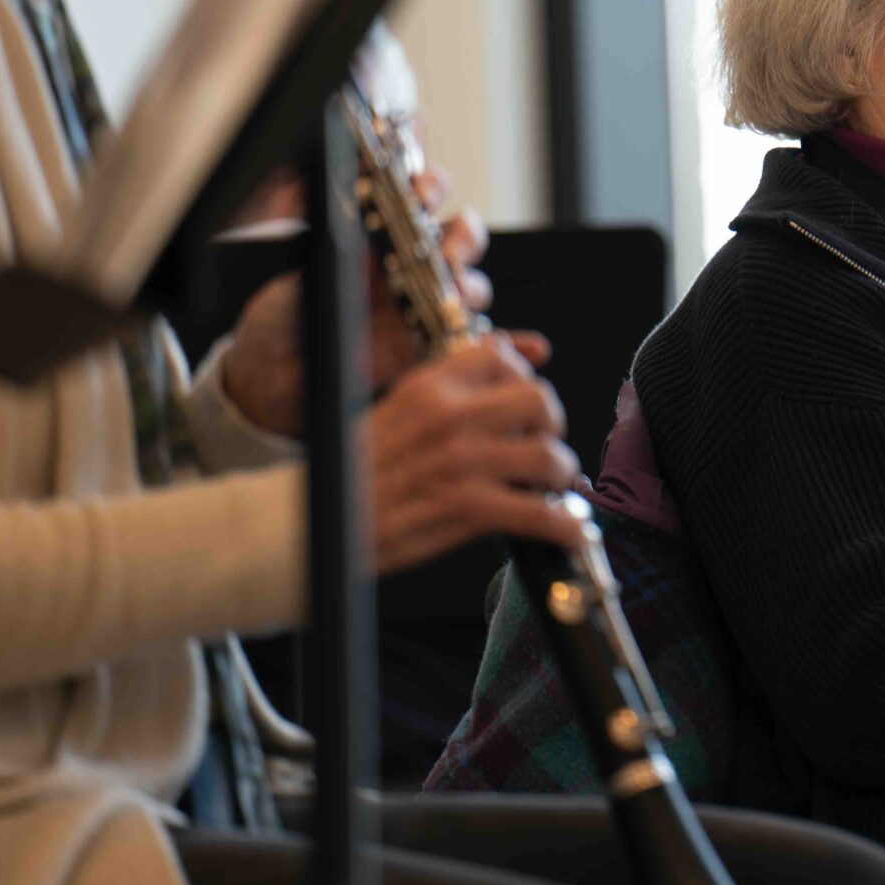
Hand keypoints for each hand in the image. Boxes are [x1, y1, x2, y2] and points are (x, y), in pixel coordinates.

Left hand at [220, 170, 495, 436]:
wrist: (276, 380)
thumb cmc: (283, 321)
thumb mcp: (296, 278)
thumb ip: (322, 250)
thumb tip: (331, 208)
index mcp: (383, 239)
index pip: (425, 196)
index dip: (433, 186)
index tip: (425, 191)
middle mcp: (413, 268)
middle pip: (462, 237)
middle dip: (462, 237)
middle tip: (447, 252)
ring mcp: (427, 308)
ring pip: (473, 286)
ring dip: (473, 287)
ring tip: (457, 297)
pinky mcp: (433, 349)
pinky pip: (482, 344)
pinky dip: (512, 346)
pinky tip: (526, 349)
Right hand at [367, 334, 586, 573]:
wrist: (315, 524)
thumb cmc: (353, 472)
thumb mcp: (398, 409)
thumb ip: (453, 384)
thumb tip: (521, 352)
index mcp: (428, 386)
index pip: (501, 356)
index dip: (521, 378)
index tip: (521, 402)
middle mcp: (449, 416)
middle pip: (539, 400)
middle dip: (550, 425)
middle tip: (540, 442)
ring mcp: (461, 462)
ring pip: (548, 455)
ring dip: (557, 474)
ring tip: (546, 485)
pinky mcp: (467, 508)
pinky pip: (539, 514)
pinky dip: (564, 527)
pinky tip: (569, 532)